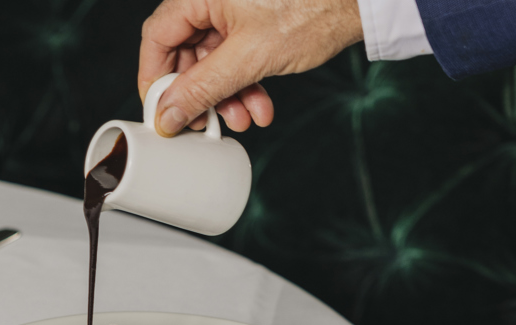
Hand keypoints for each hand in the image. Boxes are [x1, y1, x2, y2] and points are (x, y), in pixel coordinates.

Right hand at [139, 0, 363, 135]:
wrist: (360, 2)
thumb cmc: (313, 9)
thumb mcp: (250, 58)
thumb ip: (203, 89)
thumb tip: (168, 114)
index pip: (157, 37)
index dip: (155, 79)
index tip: (162, 111)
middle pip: (186, 53)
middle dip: (202, 93)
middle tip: (206, 122)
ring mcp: (233, 9)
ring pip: (213, 60)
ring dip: (227, 95)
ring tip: (244, 118)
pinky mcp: (253, 21)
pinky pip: (235, 57)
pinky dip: (245, 83)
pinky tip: (260, 104)